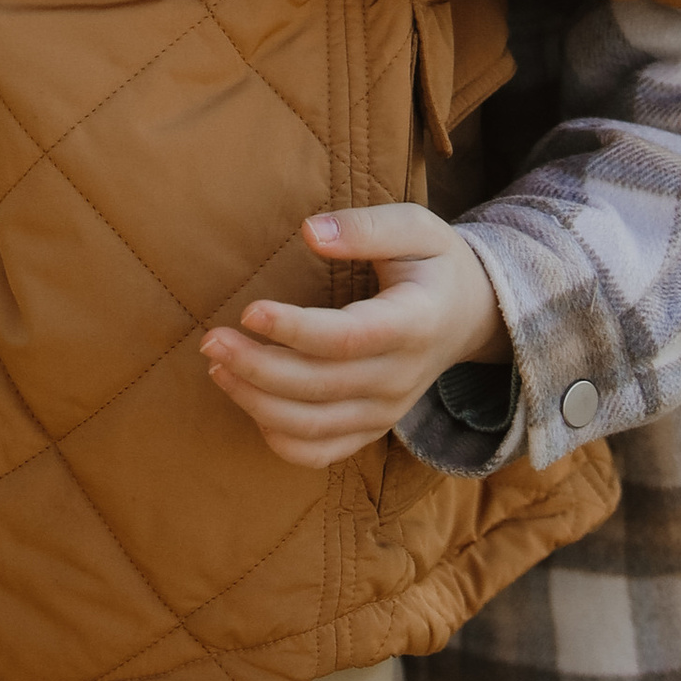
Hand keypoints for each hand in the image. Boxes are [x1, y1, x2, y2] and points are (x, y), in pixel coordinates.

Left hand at [201, 208, 508, 470]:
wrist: (469, 316)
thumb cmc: (434, 264)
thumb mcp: (416, 229)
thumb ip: (366, 228)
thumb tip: (310, 232)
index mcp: (414, 324)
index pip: (346, 339)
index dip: (293, 329)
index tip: (249, 311)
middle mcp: (401, 378)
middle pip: (318, 387)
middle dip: (256, 368)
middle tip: (211, 341)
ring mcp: (387, 411)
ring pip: (312, 426)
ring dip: (256, 403)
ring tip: (218, 368)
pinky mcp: (373, 428)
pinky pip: (321, 452)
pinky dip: (280, 439)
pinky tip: (251, 404)